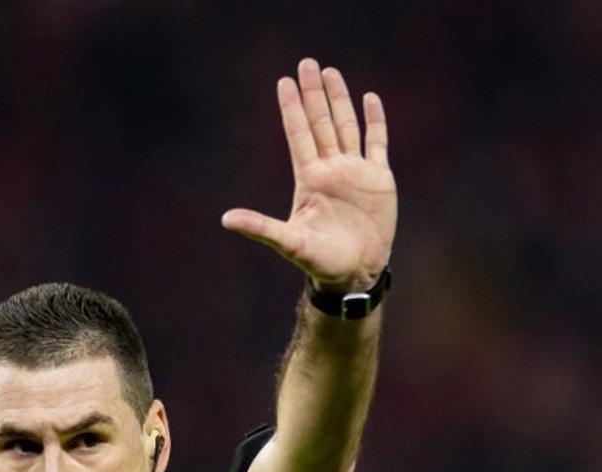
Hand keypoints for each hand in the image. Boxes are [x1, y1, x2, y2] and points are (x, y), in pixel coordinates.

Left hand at [221, 58, 396, 291]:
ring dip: (339, 100)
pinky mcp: (379, 179)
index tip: (283, 81)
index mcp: (310, 179)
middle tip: (306, 63)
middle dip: (313, 94)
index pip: (298, 134)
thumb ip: (260, 227)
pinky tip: (369, 98)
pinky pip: (377, 142)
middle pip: (321, 123)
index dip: (292, 108)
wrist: (355, 274)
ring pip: (346, 126)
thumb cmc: (320, 262)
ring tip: (330, 72)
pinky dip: (375, 121)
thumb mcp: (289, 243)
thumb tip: (226, 220)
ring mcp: (355, 172)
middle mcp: (331, 170)